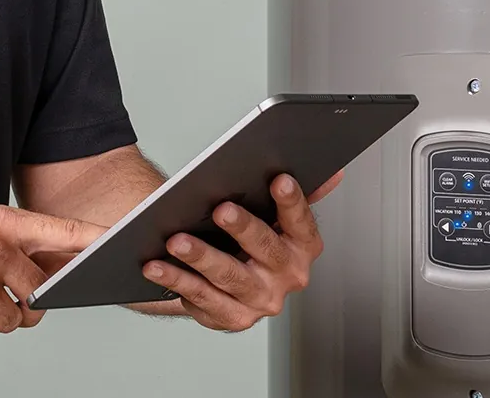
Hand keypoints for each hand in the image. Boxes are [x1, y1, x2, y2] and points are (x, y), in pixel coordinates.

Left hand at [141, 171, 340, 331]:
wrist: (230, 281)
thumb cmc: (254, 239)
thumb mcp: (278, 216)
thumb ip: (300, 194)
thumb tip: (332, 172)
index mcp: (304, 247)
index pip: (302, 222)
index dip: (291, 202)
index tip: (279, 179)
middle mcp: (288, 276)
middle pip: (265, 250)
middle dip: (243, 228)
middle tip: (221, 210)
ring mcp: (260, 300)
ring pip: (230, 276)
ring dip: (202, 257)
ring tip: (177, 240)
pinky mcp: (232, 318)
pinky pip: (201, 298)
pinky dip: (177, 280)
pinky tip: (157, 265)